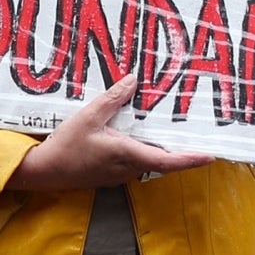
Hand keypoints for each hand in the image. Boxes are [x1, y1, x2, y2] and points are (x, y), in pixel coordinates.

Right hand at [8, 74, 211, 190]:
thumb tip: (133, 80)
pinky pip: (136, 163)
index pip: (169, 161)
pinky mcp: (112, 175)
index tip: (212, 156)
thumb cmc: (65, 145)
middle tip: (199, 138)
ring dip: (161, 150)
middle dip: (181, 151)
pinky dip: (144, 151)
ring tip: (174, 133)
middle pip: (163, 160)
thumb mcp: (88, 116)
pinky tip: (141, 137)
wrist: (43, 171)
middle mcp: (129, 168)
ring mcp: (121, 174)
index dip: (192, 159)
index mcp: (128, 154)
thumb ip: (112, 99)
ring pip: (150, 162)